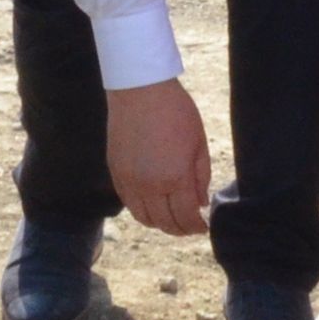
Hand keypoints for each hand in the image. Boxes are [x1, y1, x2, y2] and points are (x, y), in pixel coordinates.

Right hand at [104, 79, 212, 234]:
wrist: (140, 90)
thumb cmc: (176, 111)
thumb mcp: (199, 143)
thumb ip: (200, 177)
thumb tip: (200, 203)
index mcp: (175, 178)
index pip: (185, 217)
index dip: (196, 227)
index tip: (203, 227)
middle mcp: (149, 185)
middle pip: (164, 223)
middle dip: (180, 230)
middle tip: (189, 227)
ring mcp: (129, 181)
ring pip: (143, 218)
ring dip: (159, 224)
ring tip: (171, 218)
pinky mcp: (115, 172)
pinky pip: (127, 203)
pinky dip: (141, 210)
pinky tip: (152, 205)